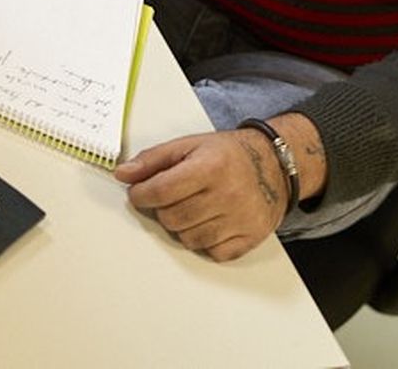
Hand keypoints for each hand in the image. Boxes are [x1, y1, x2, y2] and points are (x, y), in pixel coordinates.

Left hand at [114, 129, 288, 260]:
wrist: (274, 164)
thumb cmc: (230, 154)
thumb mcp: (191, 144)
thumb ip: (154, 159)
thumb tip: (123, 174)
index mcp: (210, 166)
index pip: (160, 192)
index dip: (141, 194)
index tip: (139, 193)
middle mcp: (227, 194)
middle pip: (171, 218)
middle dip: (164, 208)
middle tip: (174, 196)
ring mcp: (240, 219)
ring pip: (188, 239)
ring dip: (184, 226)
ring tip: (196, 206)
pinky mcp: (249, 238)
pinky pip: (211, 252)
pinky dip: (206, 241)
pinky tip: (212, 220)